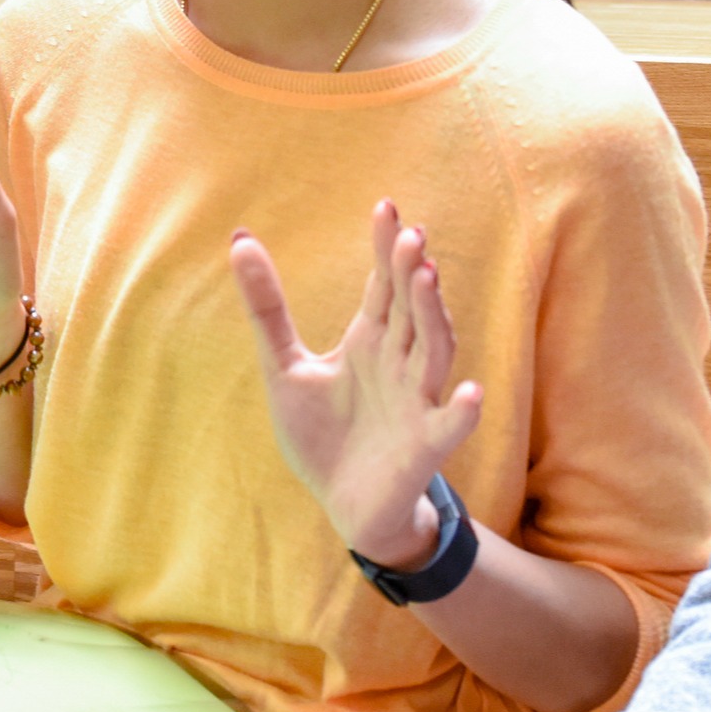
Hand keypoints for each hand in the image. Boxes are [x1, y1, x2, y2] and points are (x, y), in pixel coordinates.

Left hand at [231, 202, 484, 566]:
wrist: (344, 505)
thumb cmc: (322, 435)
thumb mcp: (284, 368)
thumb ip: (267, 309)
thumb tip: (239, 239)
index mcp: (369, 341)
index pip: (384, 285)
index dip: (386, 248)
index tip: (386, 206)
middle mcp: (399, 362)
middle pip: (411, 309)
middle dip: (411, 273)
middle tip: (410, 235)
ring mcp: (416, 401)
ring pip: (434, 351)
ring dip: (434, 317)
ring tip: (427, 280)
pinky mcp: (425, 445)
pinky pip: (450, 425)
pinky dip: (463, 410)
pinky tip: (471, 393)